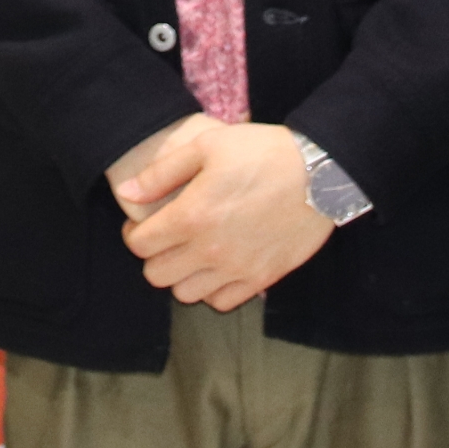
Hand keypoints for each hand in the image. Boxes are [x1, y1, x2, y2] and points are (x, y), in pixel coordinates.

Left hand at [116, 120, 332, 310]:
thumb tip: (127, 192)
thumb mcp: (207, 146)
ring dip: (183, 275)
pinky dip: (213, 289)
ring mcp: (237, 268)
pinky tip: (219, 265)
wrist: (320, 174)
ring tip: (193, 253)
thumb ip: (162, 173)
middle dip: (155, 256)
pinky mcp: (261, 278)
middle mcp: (210, 250)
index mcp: (192, 216)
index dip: (134, 234)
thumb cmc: (263, 153)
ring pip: (186, 294)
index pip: (139, 245)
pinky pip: (222, 301)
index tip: (143, 225)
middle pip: (157, 275)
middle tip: (167, 239)